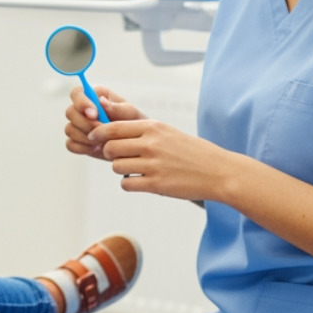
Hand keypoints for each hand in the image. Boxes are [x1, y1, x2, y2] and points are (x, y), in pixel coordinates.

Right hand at [64, 86, 143, 159]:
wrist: (135, 143)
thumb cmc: (134, 123)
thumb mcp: (130, 113)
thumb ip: (117, 107)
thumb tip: (101, 101)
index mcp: (94, 95)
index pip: (77, 92)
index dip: (81, 102)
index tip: (94, 114)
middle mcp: (83, 109)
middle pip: (70, 112)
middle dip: (86, 124)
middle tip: (103, 131)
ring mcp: (78, 125)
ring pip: (69, 129)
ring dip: (86, 137)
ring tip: (104, 141)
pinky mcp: (77, 141)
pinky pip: (71, 144)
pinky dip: (83, 148)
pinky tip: (98, 148)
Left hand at [92, 117, 237, 202]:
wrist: (218, 171)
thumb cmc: (191, 151)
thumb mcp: (167, 132)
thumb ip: (141, 131)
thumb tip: (111, 132)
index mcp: (153, 127)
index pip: (113, 127)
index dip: (99, 134)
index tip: (94, 138)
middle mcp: (151, 144)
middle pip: (110, 148)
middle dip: (110, 154)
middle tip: (120, 157)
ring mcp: (153, 165)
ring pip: (116, 166)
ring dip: (121, 169)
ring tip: (136, 169)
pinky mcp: (156, 184)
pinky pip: (126, 183)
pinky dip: (130, 183)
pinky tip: (141, 181)